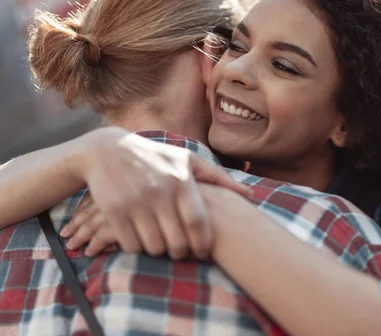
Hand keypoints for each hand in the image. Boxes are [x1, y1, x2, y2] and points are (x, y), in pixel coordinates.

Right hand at [62, 127, 247, 259]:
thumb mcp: (187, 160)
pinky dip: (138, 248)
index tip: (204, 253)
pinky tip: (142, 239)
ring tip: (162, 244)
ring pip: (154, 246)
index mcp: (180, 180)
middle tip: (182, 252)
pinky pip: (132, 245)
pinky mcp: (114, 211)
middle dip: (182, 253)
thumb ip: (218, 178)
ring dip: (160, 251)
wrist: (107, 150)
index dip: (203, 243)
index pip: (198, 222)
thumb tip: (250, 194)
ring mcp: (135, 202)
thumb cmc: (156, 157)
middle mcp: (159, 191)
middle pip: (177, 240)